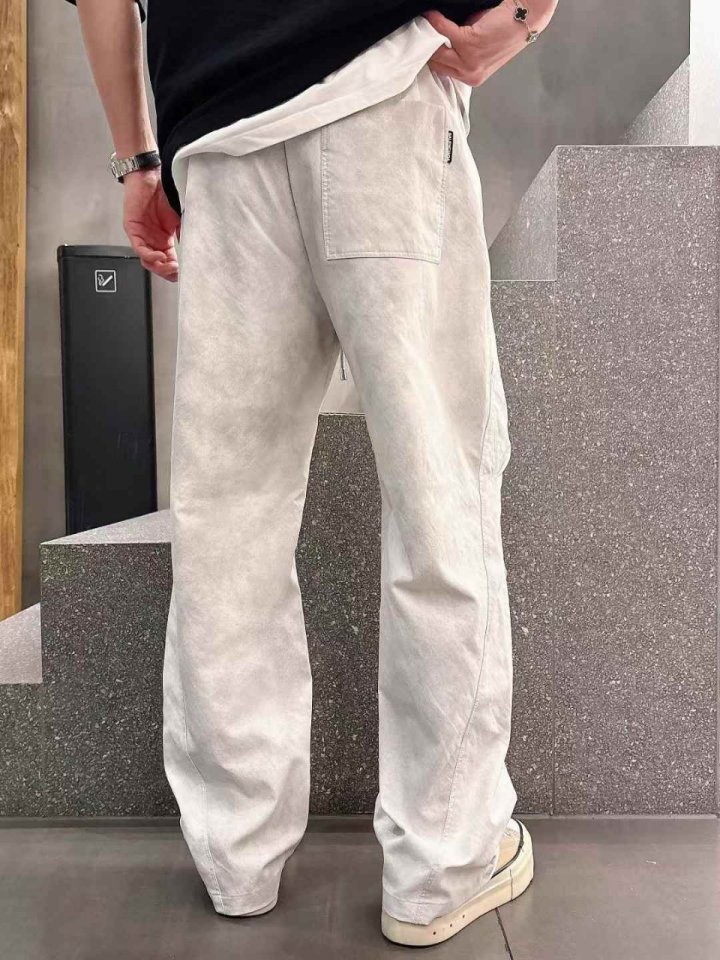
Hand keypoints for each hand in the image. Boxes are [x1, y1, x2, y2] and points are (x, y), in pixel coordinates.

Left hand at [122, 167, 179, 281]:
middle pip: (158, 265)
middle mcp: (152, 240)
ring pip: (147, 261)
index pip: (170, 262)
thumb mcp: (180, 217)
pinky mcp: (133, 230)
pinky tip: (160, 257)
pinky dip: (150, 256)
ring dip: (159, 267)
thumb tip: (198, 250)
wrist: (151, 174)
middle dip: (168, 273)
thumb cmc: (165, 192)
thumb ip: (186, 233)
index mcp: (164, 240)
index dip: (177, 271)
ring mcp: (142, 236)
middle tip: (178, 273)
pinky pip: (139, 249)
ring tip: (170, 267)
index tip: (187, 275)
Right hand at [424, 1, 555, 86]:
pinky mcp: (469, 43)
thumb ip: (460, 53)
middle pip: (434, 64)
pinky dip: (435, 20)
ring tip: (422, 26)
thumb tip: (437, 43)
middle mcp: (469, 74)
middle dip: (424, 50)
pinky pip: (443, 30)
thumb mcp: (480, 51)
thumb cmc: (505, 31)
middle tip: (416, 37)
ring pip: (436, 51)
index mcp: (471, 78)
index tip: (419, 49)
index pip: (441, 72)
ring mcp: (469, 61)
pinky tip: (430, 15)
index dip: (429, 59)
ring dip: (427, 37)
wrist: (524, 19)